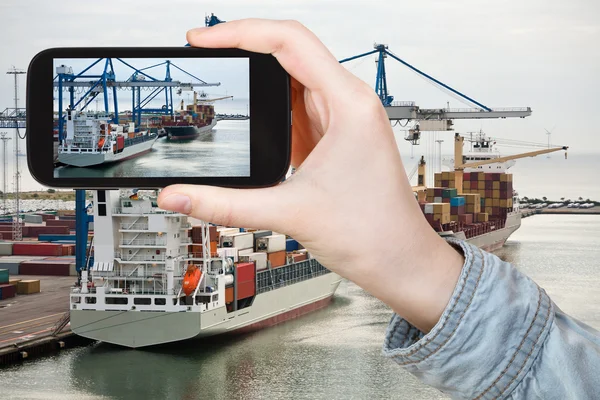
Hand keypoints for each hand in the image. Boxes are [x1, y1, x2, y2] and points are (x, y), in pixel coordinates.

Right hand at [158, 19, 463, 332]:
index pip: (290, 42)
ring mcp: (341, 120)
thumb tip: (178, 195)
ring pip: (292, 80)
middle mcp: (348, 104)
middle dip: (243, 49)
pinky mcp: (333, 137)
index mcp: (349, 105)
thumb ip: (226, 204)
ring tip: (219, 80)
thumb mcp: (290, 213)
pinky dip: (267, 107)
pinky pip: (296, 108)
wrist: (399, 260)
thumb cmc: (372, 233)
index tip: (203, 40)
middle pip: (289, 53)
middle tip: (204, 54)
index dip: (241, 32)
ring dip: (256, 79)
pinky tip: (247, 116)